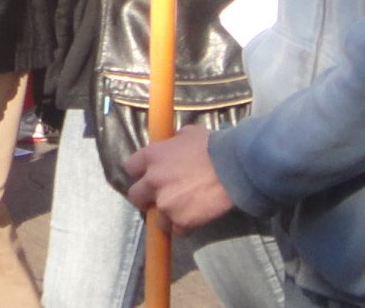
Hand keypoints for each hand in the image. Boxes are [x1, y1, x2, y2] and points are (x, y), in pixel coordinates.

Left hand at [124, 126, 238, 230]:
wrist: (234, 168)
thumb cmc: (212, 146)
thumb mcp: (189, 134)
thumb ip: (174, 141)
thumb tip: (173, 143)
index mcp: (151, 156)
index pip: (130, 167)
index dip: (140, 172)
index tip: (149, 175)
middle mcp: (152, 181)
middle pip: (135, 197)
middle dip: (146, 198)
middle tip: (161, 196)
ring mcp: (165, 203)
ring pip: (157, 219)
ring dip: (168, 216)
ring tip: (184, 209)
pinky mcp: (181, 220)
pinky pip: (177, 230)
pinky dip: (185, 226)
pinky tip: (196, 217)